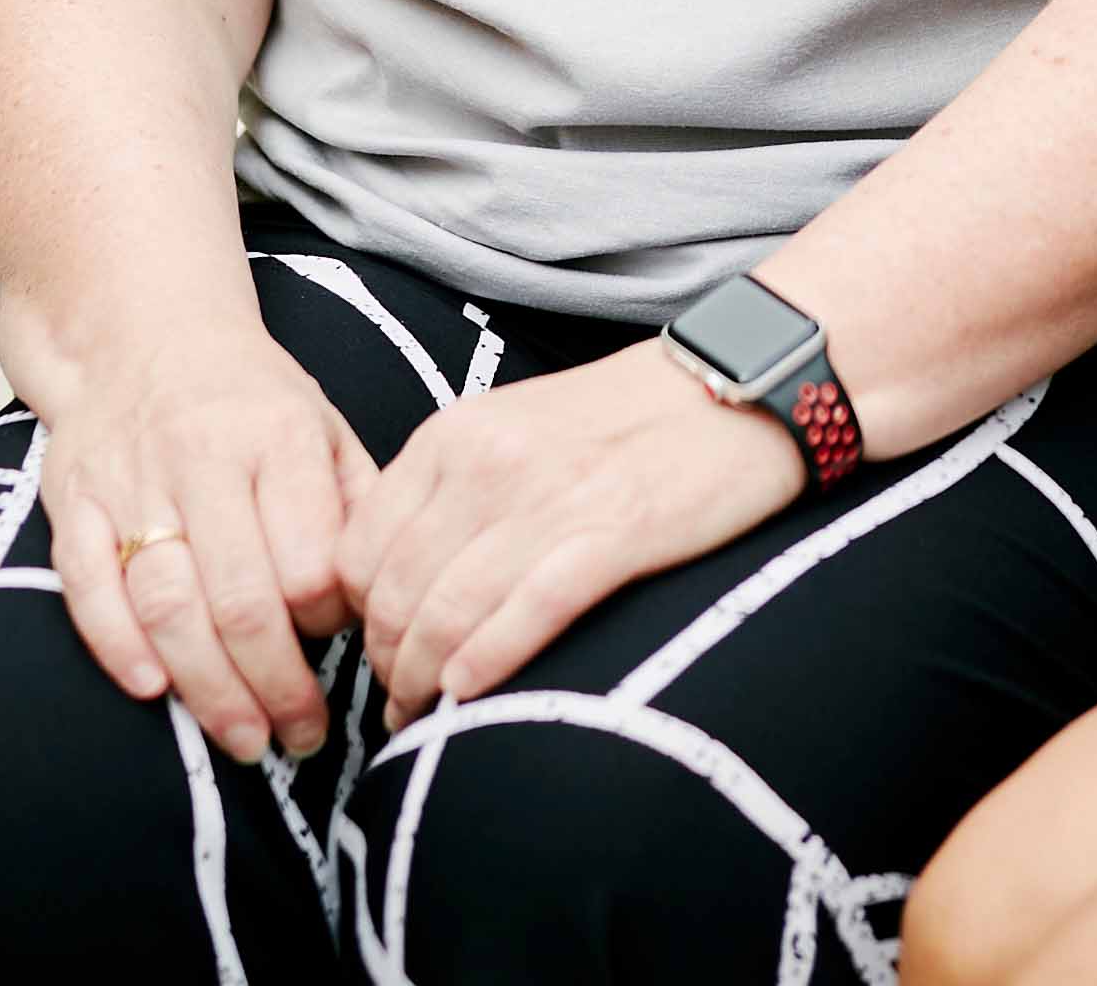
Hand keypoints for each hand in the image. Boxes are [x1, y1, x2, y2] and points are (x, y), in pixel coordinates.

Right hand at [23, 325, 373, 765]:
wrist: (139, 332)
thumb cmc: (251, 399)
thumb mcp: (325, 425)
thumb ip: (356, 504)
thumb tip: (384, 596)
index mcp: (278, 435)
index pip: (311, 553)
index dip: (332, 617)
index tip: (351, 647)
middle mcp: (201, 457)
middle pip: (240, 595)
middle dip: (277, 683)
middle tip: (302, 737)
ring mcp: (129, 482)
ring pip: (166, 602)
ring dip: (206, 686)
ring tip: (246, 740)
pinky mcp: (72, 502)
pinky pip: (86, 586)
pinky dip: (115, 644)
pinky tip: (152, 691)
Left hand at [336, 341, 803, 708]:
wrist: (742, 382)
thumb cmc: (630, 417)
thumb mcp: (514, 428)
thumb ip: (451, 489)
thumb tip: (400, 583)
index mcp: (454, 433)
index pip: (356, 548)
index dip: (355, 618)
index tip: (376, 651)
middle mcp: (488, 462)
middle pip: (394, 591)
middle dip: (385, 662)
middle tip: (397, 700)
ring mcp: (550, 497)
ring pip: (447, 612)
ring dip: (422, 680)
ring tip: (425, 714)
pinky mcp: (615, 534)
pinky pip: (524, 614)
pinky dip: (486, 664)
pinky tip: (469, 696)